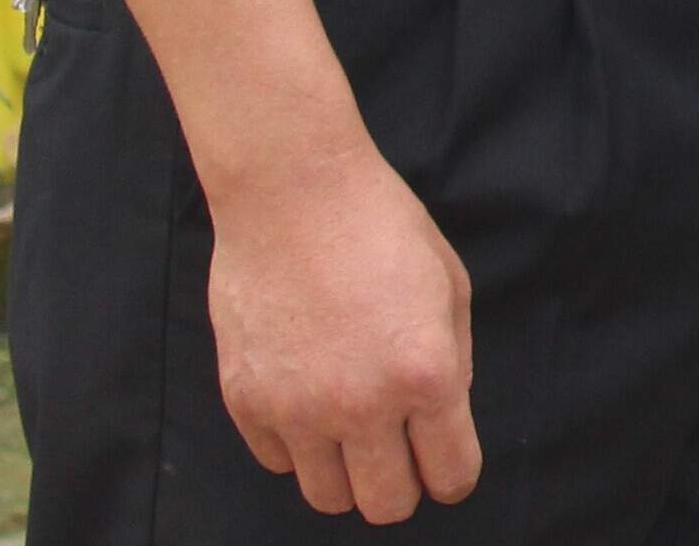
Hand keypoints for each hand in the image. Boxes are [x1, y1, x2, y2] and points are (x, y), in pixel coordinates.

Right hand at [206, 142, 480, 521]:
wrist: (293, 194)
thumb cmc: (381, 227)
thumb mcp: (449, 286)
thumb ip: (453, 362)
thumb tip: (443, 416)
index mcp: (425, 375)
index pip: (450, 475)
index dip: (453, 477)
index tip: (446, 467)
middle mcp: (360, 404)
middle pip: (385, 505)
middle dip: (402, 487)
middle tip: (399, 453)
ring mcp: (296, 409)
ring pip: (327, 498)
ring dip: (347, 474)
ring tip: (352, 431)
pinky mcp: (245, 402)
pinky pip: (277, 462)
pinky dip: (297, 446)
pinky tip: (308, 400)